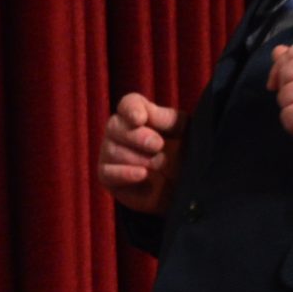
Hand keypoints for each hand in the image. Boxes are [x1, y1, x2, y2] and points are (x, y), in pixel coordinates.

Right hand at [98, 92, 185, 213]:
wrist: (185, 187)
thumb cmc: (185, 154)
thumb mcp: (184, 132)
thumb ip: (167, 119)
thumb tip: (146, 113)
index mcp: (139, 115)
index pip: (128, 104)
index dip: (131, 109)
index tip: (140, 119)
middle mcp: (119, 131)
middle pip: (114, 126)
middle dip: (137, 137)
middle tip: (158, 146)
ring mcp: (111, 154)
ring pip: (112, 150)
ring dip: (138, 158)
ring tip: (159, 165)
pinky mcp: (109, 177)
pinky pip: (107, 172)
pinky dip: (125, 173)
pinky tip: (143, 174)